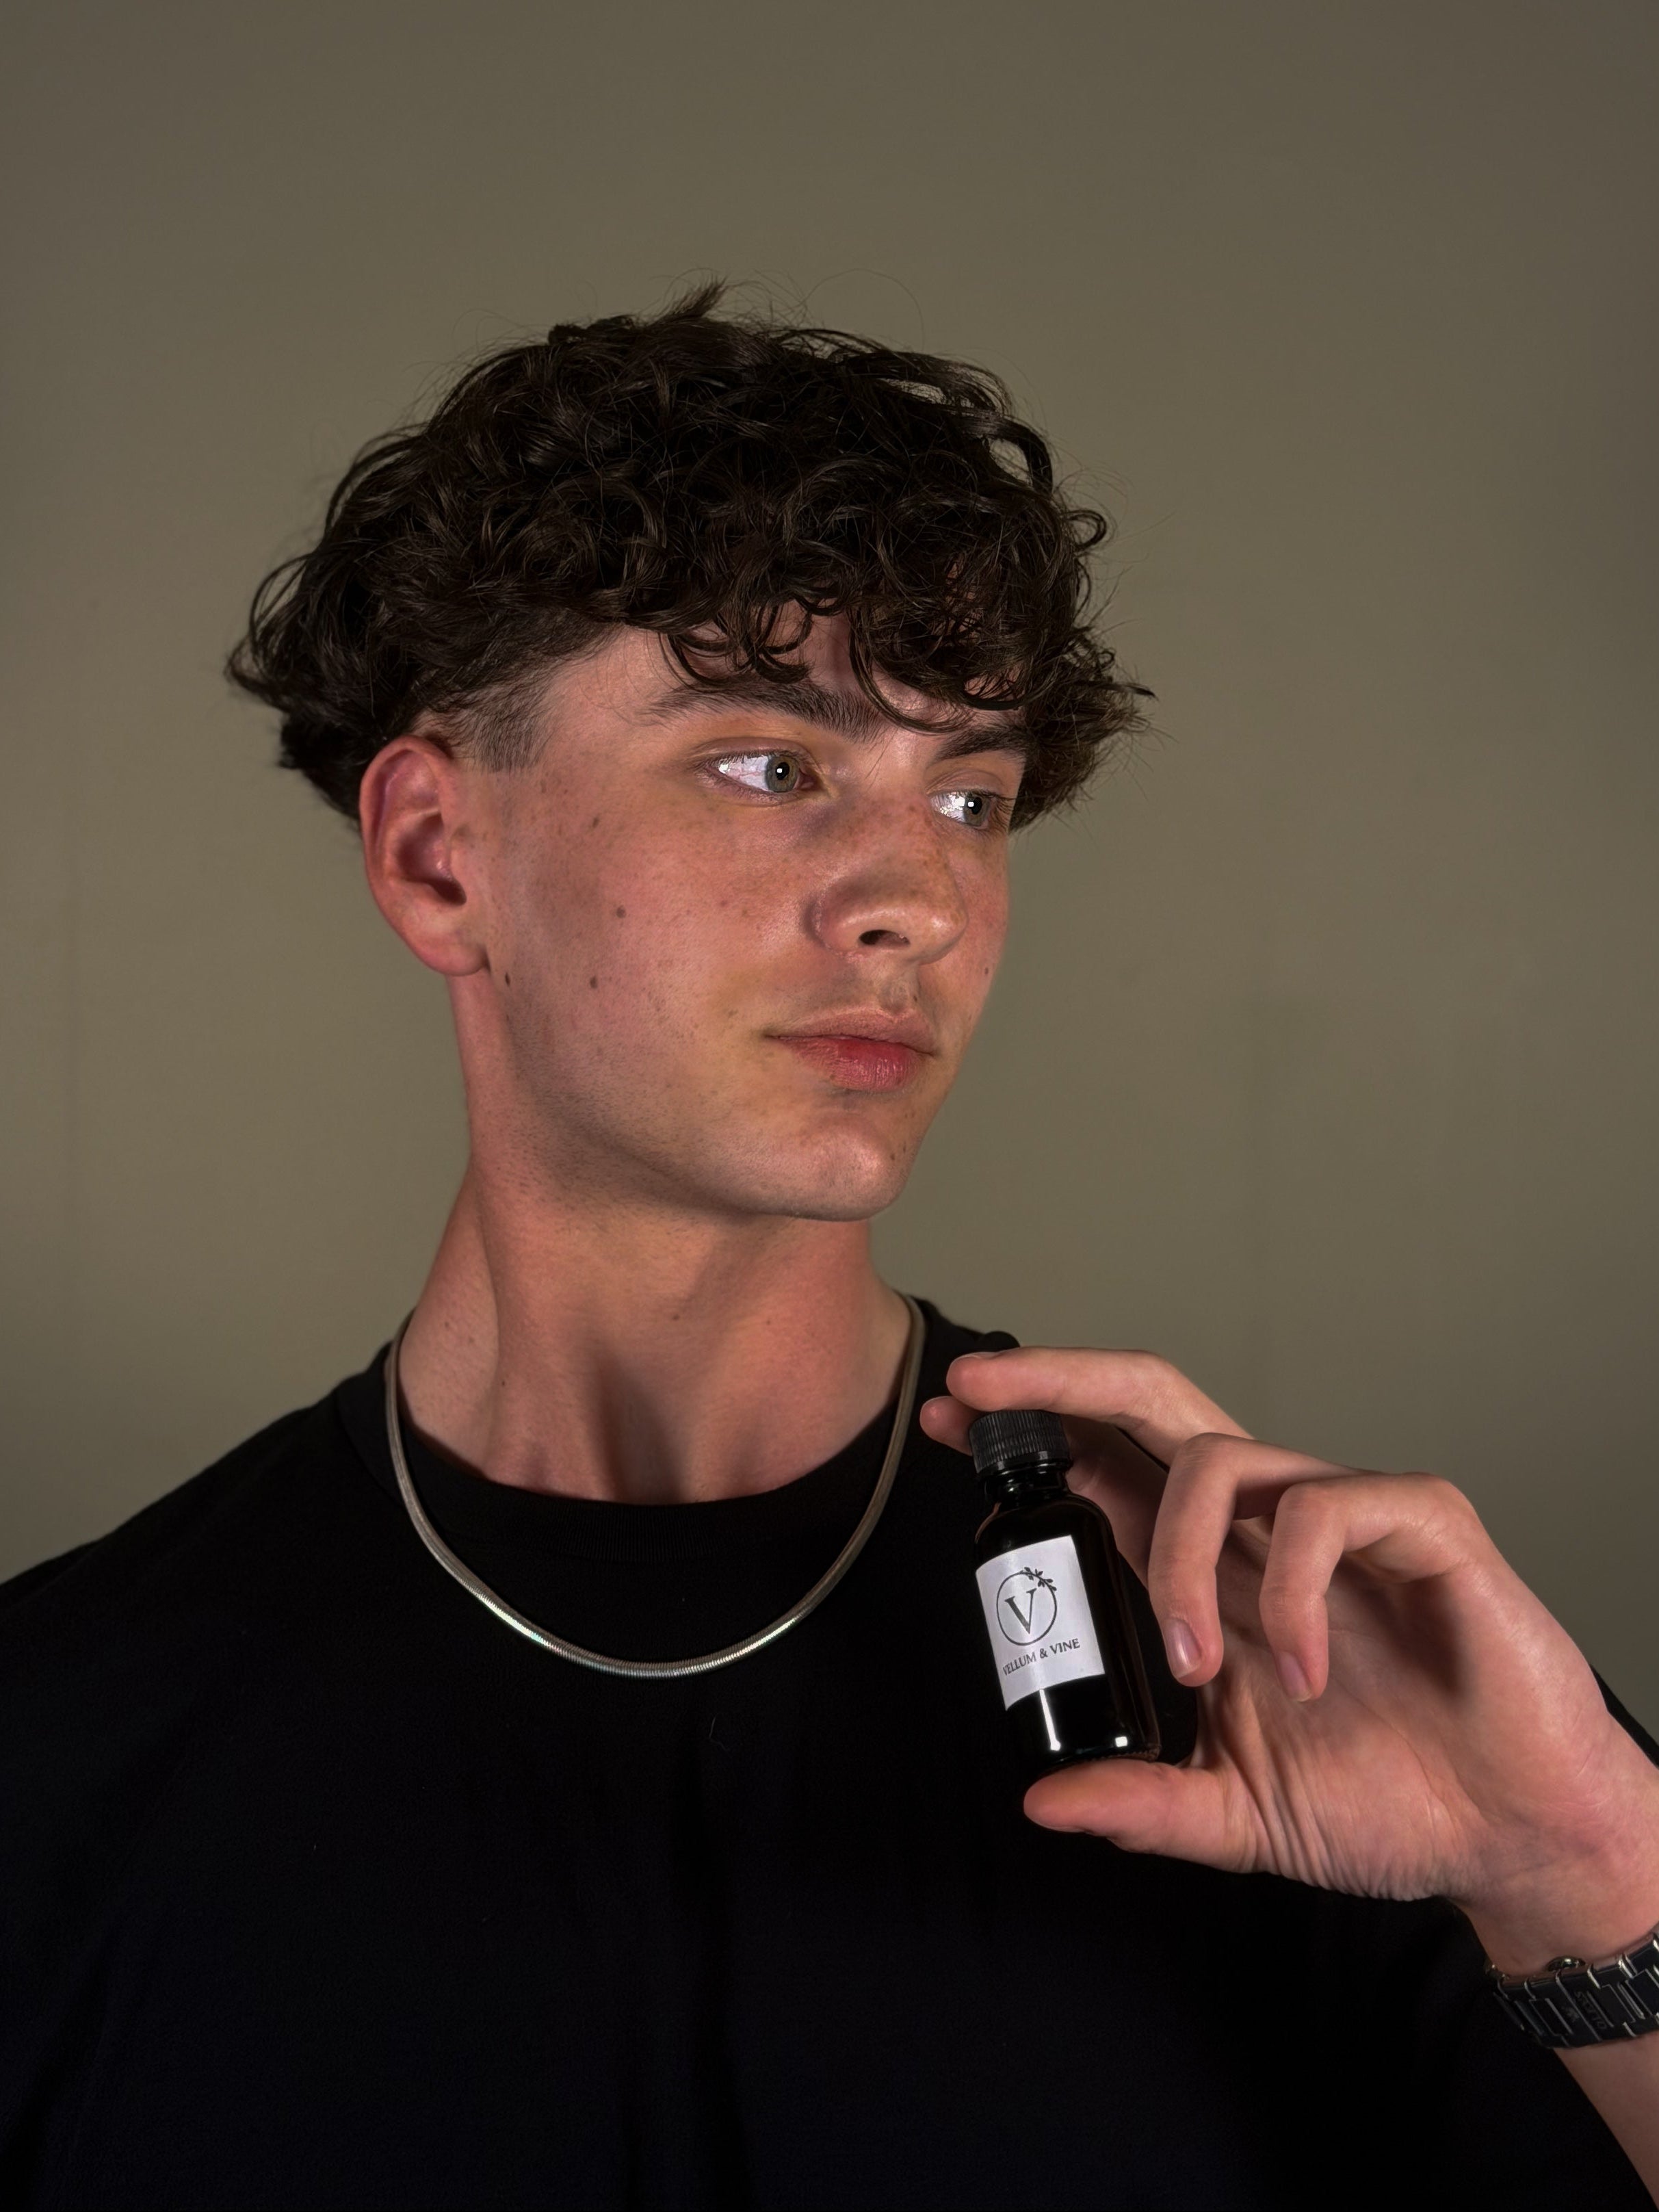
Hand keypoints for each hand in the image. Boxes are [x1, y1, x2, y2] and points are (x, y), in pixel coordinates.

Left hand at [921, 1346, 1658, 1975]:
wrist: (1513, 1839)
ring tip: (1195, 1670)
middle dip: (1060, 1380)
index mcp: (1215, 1569)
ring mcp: (1344, 1513)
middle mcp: (1265, 1523)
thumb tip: (1042, 1802)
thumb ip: (1146, 1803)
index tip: (947, 1419)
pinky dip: (1294, 1589)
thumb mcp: (1240, 1814)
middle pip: (1153, 1401)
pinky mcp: (1424, 1525)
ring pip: (1224, 1458)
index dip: (1030, 1434)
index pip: (1107, 1467)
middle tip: (980, 1389)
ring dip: (1178, 1559)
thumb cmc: (1390, 1804)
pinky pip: (1331, 1507)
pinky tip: (1298, 1673)